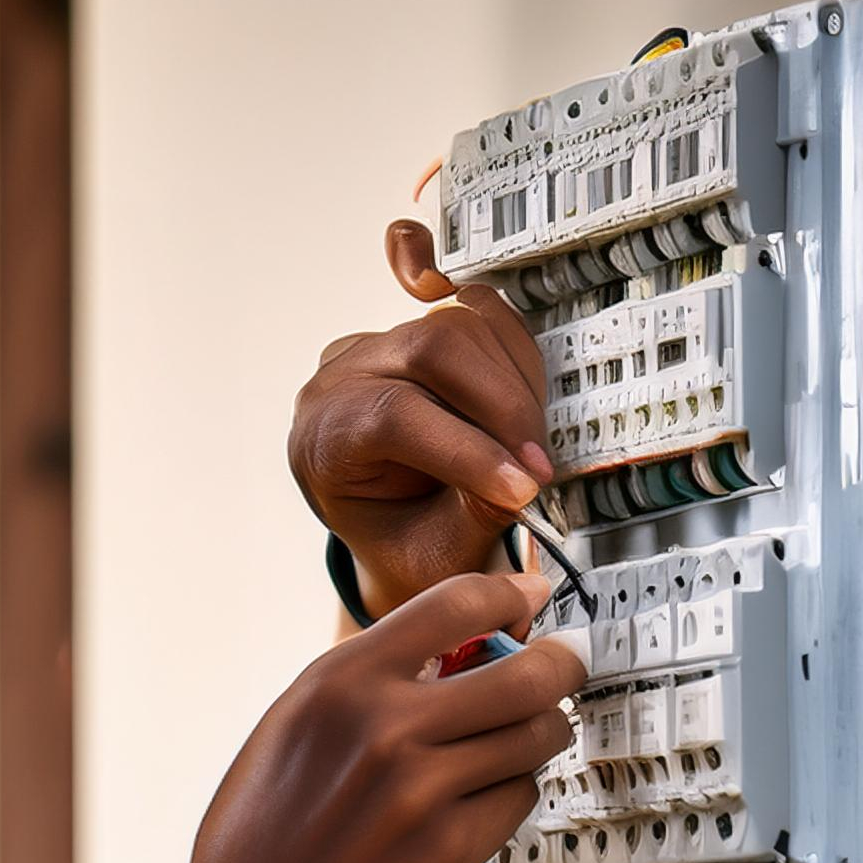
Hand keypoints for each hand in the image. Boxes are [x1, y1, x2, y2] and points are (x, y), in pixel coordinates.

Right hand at [176, 569, 580, 862]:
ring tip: (512, 747)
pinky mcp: (450, 849)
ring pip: (537, 734)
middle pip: (527, 670)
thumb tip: (444, 651)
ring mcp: (422, 790)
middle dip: (560, 666)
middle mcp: (383, 726)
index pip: (455, 602)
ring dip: (539, 736)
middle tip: (563, 669)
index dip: (508, 592)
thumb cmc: (256, 853)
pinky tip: (476, 807)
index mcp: (336, 685)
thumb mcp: (285, 738)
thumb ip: (359, 690)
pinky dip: (511, 796)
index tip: (527, 596)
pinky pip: (521, 797)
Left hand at [288, 219, 552, 617]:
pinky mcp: (420, 328)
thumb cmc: (407, 545)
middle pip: (431, 349)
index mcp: (323, 440)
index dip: (466, 449)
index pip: (393, 417)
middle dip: (502, 408)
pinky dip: (513, 344)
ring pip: (462, 323)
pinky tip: (521, 384)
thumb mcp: (433, 555)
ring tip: (530, 448)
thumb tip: (522, 477)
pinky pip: (474, 307)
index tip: (521, 487)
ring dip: (517, 386)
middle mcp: (339, 380)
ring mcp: (378, 345)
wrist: (397, 533)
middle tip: (538, 466)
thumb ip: (475, 514)